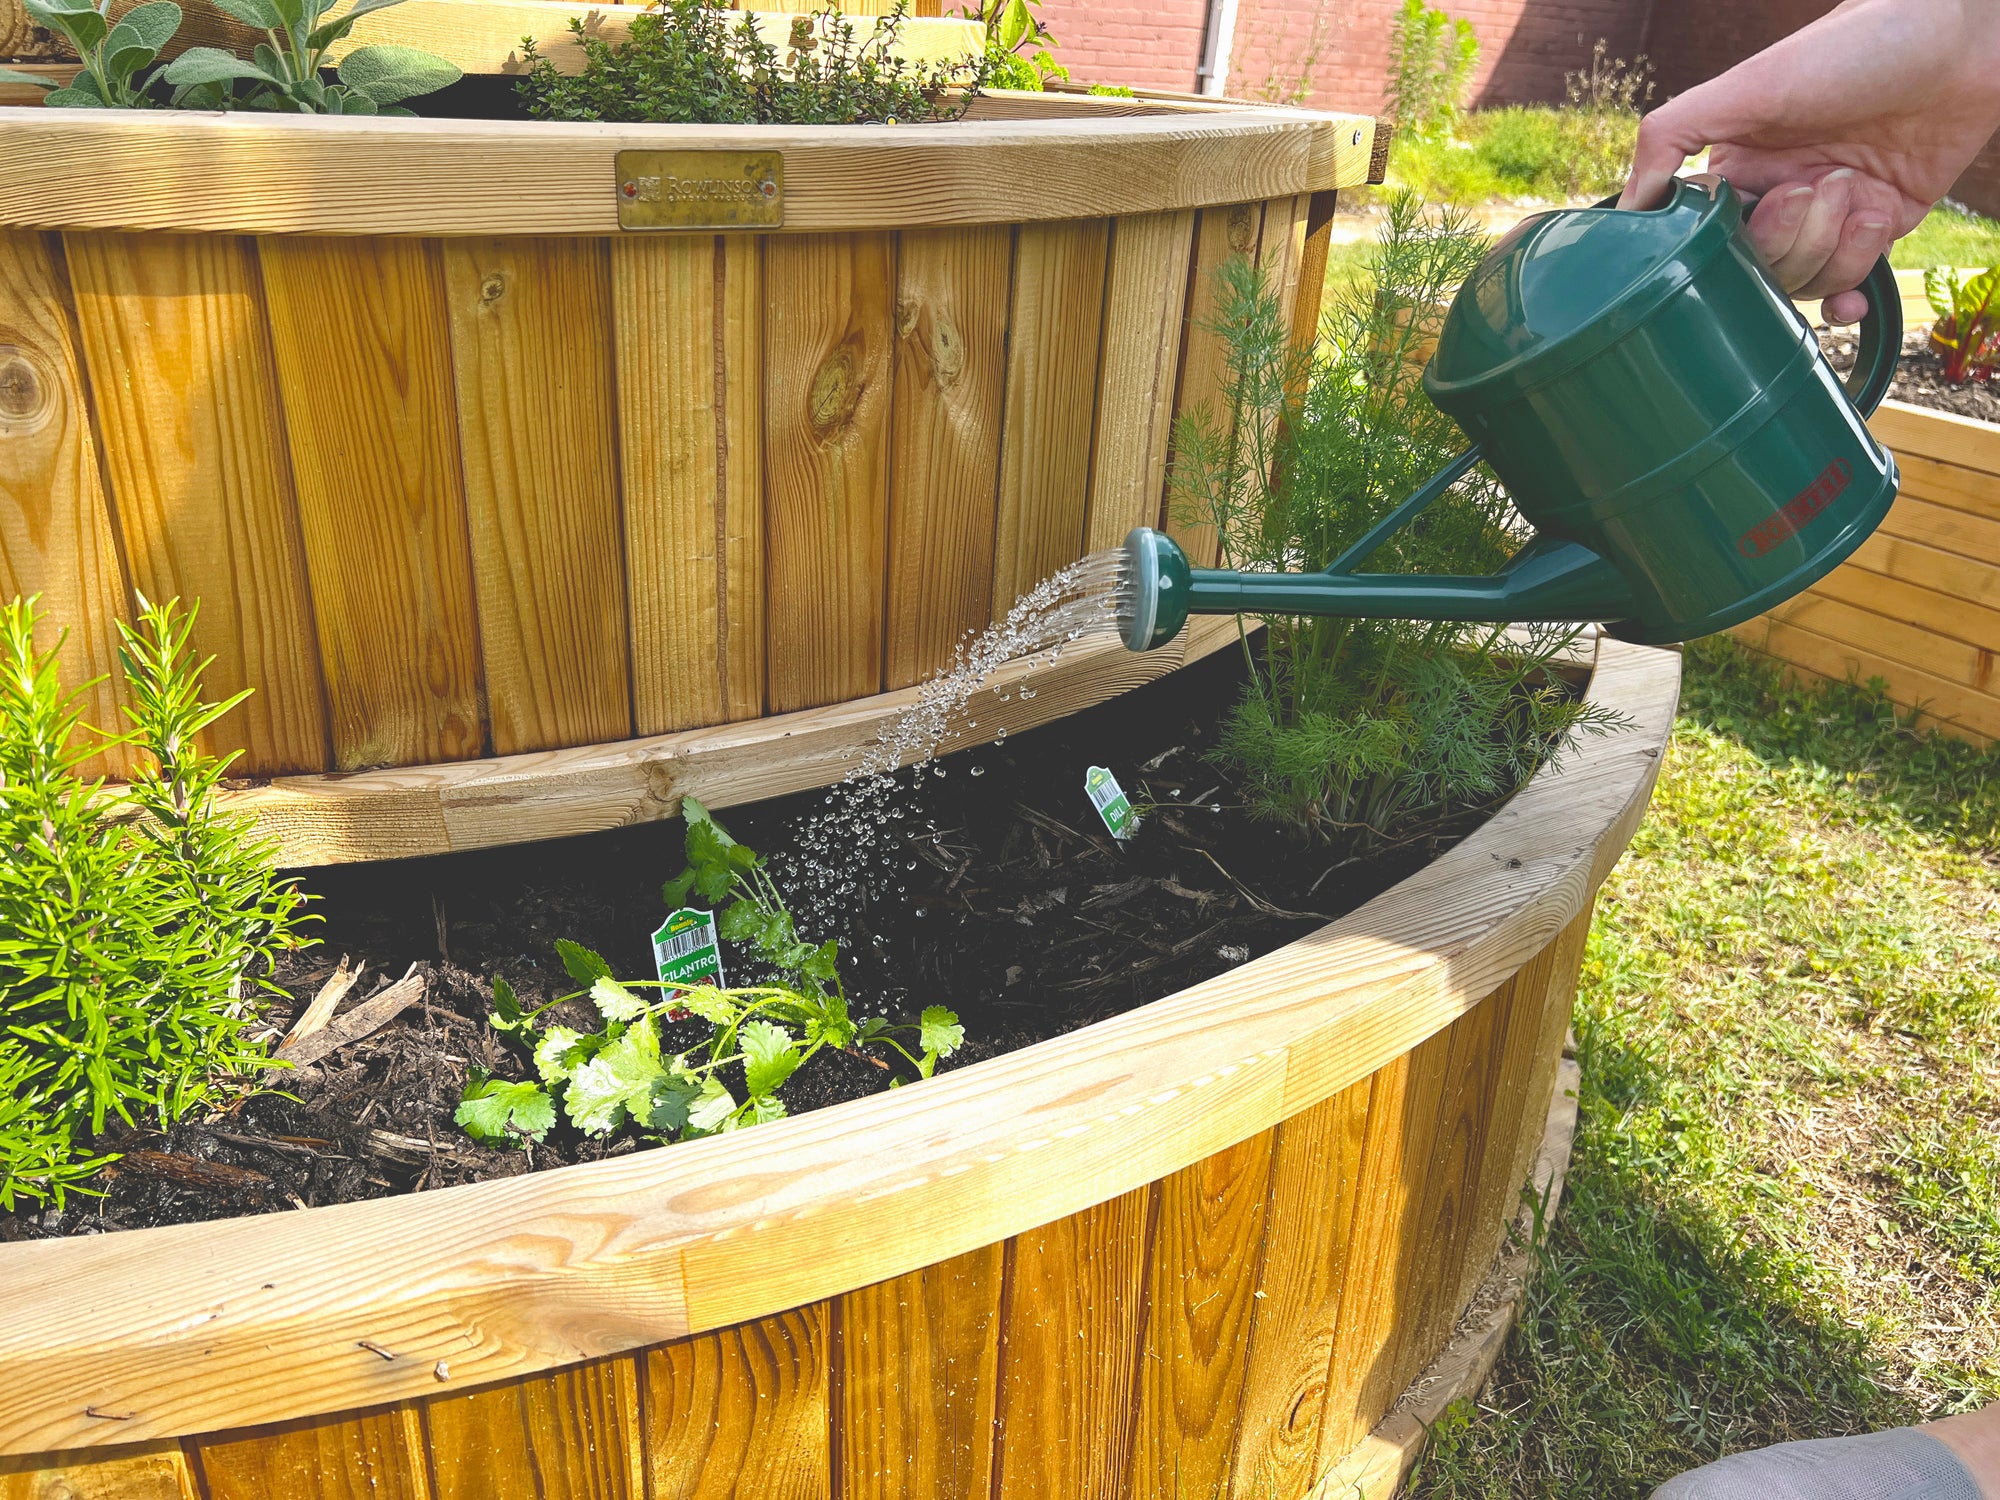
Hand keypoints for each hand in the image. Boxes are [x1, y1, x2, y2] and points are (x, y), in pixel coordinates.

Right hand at [1618, 0, 1999, 323]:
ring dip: (1835, 248)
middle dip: (1794, 237)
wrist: (1961, 38)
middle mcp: (1779, 195)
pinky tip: (1856, 293)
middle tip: (1822, 183)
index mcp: (1740, 168)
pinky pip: (1849, 286)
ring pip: (1804, 281)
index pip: (1711, 241)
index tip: (1765, 201)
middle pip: (1759, 269)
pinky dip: (1850, 294)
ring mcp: (1830, 215)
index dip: (1736, 241)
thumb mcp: (1748, 84)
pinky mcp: (1880, 224)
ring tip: (1861, 188)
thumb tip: (1627, 207)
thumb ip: (1670, 135)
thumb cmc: (1853, 49)